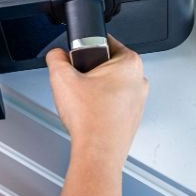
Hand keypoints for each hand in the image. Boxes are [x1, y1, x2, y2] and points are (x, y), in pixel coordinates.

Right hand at [45, 36, 147, 167]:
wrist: (97, 154)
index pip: (103, 41)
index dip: (83, 50)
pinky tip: (90, 114)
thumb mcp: (62, 78)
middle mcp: (139, 79)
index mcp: (130, 62)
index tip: (76, 62)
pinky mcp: (132, 116)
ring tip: (83, 102)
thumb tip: (56, 54)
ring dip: (94, 90)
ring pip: (109, 84)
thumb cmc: (90, 120)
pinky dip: (100, 106)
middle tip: (77, 84)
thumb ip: (56, 57)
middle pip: (106, 63)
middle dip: (89, 71)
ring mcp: (138, 100)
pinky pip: (112, 103)